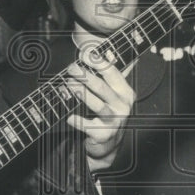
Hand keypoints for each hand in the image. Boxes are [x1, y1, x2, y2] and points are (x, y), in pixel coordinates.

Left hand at [65, 56, 135, 170]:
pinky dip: (77, 121)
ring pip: (97, 105)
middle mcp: (123, 105)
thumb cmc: (108, 113)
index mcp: (125, 92)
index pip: (112, 72)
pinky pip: (88, 125)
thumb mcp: (114, 93)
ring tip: (68, 84)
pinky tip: (68, 116)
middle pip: (102, 87)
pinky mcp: (104, 134)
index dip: (97, 61)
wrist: (108, 144)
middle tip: (70, 68)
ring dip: (81, 94)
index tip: (83, 53)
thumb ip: (111, 74)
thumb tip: (108, 51)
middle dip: (86, 76)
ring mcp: (115, 121)